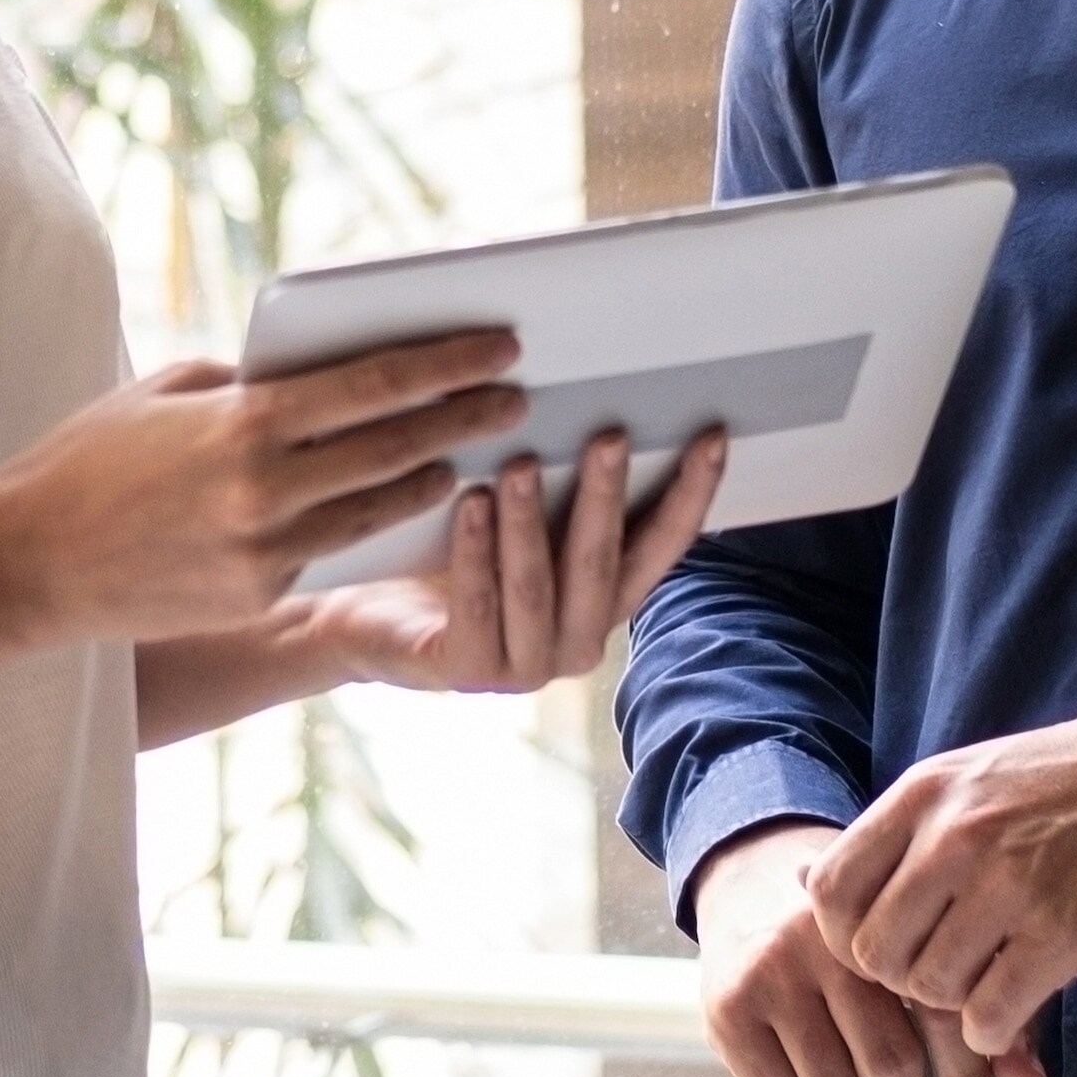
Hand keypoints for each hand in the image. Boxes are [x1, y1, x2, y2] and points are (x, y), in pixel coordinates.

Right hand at [0, 333, 528, 647]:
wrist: (31, 562)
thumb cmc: (90, 460)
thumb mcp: (164, 391)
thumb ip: (244, 381)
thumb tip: (317, 371)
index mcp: (243, 420)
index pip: (371, 385)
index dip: (445, 365)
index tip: (499, 348)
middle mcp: (264, 487)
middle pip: (395, 447)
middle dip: (465, 419)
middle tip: (514, 400)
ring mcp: (265, 549)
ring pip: (379, 509)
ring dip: (435, 479)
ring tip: (471, 456)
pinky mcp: (258, 593)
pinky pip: (333, 551)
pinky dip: (374, 526)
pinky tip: (405, 508)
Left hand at [297, 427, 730, 695]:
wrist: (366, 620)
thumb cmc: (452, 556)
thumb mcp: (521, 519)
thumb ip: (563, 488)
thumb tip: (602, 406)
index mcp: (604, 601)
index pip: (661, 547)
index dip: (691, 494)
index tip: (710, 436)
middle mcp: (578, 639)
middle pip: (602, 563)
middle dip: (605, 497)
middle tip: (608, 437)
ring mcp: (526, 665)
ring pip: (538, 586)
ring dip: (531, 522)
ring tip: (522, 463)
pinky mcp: (467, 671)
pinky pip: (477, 603)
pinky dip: (474, 551)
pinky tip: (470, 503)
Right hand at [690, 823, 1046, 1076]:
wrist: (747, 869)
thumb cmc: (859, 919)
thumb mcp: (919, 934)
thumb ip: (980, 1001)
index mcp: (883, 913)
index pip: (941, 1014)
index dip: (967, 1073)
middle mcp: (822, 940)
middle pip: (891, 1065)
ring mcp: (767, 973)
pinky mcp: (725, 1009)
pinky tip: (806, 1068)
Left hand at [811, 690, 1076, 1063]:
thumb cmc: (1072, 783)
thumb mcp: (969, 778)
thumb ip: (896, 834)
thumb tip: (805, 886)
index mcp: (925, 795)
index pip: (831, 892)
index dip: (843, 938)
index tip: (880, 946)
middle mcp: (957, 838)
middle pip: (874, 953)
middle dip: (899, 980)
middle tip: (936, 975)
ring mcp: (1010, 887)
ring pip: (930, 989)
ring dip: (950, 1004)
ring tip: (982, 983)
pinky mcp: (1062, 936)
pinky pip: (989, 1015)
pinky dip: (993, 1029)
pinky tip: (1012, 1007)